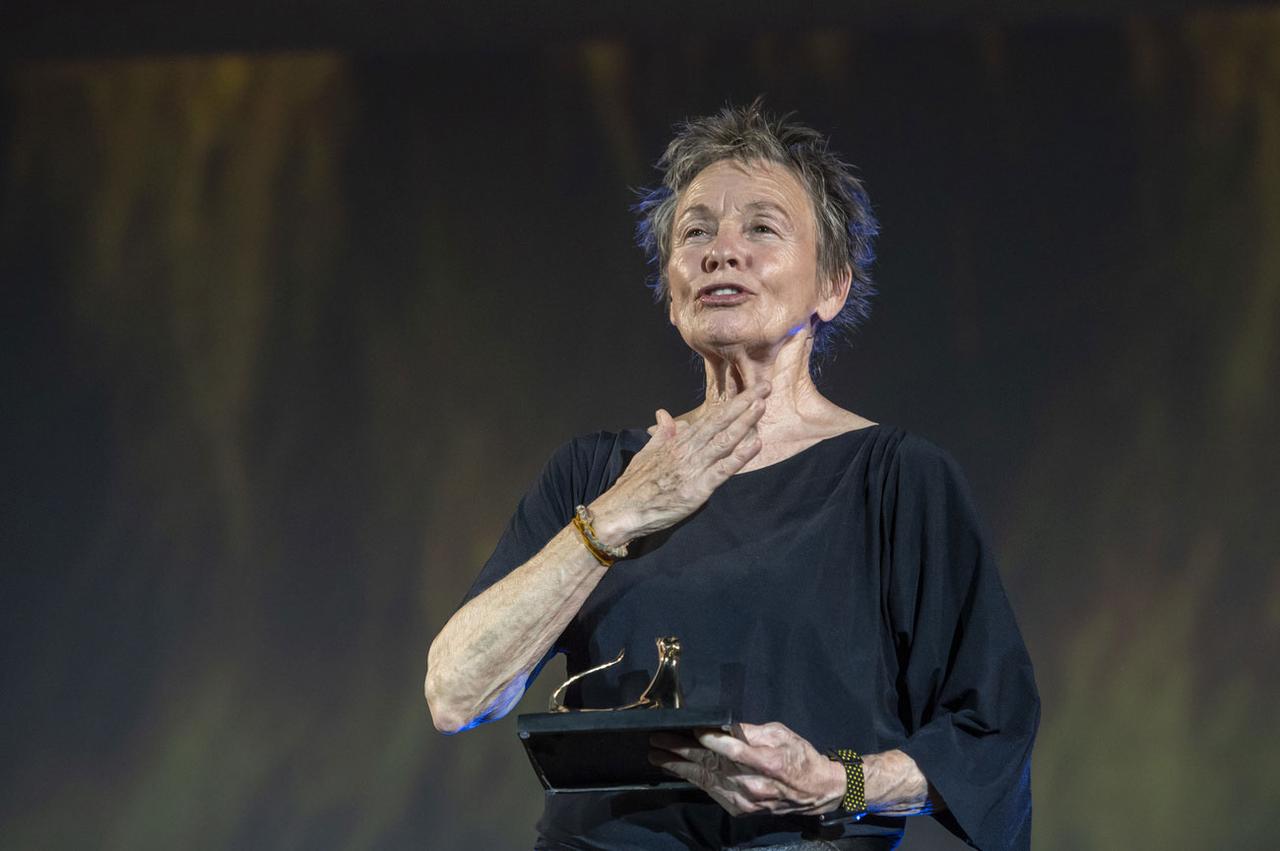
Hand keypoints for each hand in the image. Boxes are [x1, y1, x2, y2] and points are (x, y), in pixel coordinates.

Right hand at [589, 382, 769, 544]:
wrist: (622, 509)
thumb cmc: (634, 484)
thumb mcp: (647, 452)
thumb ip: (662, 433)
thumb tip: (664, 413)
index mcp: (679, 442)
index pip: (710, 418)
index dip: (732, 404)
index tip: (750, 390)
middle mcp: (689, 450)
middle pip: (721, 423)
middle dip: (744, 404)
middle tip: (765, 386)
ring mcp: (694, 468)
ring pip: (724, 441)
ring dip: (744, 422)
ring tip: (761, 405)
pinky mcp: (697, 488)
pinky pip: (722, 470)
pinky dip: (740, 457)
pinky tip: (755, 444)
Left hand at [648, 722, 843, 817]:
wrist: (815, 792)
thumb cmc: (799, 757)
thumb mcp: (780, 734)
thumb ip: (751, 732)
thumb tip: (724, 726)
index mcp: (767, 762)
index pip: (732, 750)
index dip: (710, 739)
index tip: (692, 729)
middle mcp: (754, 785)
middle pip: (711, 766)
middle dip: (681, 752)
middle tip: (657, 742)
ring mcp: (745, 801)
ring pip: (706, 781)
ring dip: (679, 768)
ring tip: (658, 757)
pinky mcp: (740, 810)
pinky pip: (712, 792)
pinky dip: (695, 780)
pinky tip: (679, 771)